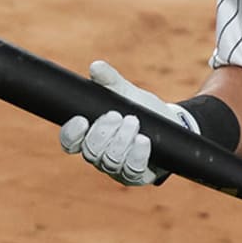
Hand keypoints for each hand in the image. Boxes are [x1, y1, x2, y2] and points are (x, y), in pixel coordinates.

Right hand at [59, 60, 198, 185]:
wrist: (172, 123)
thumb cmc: (142, 109)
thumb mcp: (126, 93)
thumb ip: (110, 80)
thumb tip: (96, 67)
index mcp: (90, 136)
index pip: (70, 142)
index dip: (71, 134)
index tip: (82, 120)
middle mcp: (100, 155)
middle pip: (90, 152)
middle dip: (102, 133)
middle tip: (117, 115)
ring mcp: (117, 168)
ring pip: (110, 162)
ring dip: (121, 141)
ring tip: (134, 121)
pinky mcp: (136, 175)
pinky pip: (132, 171)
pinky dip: (136, 155)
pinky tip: (143, 141)